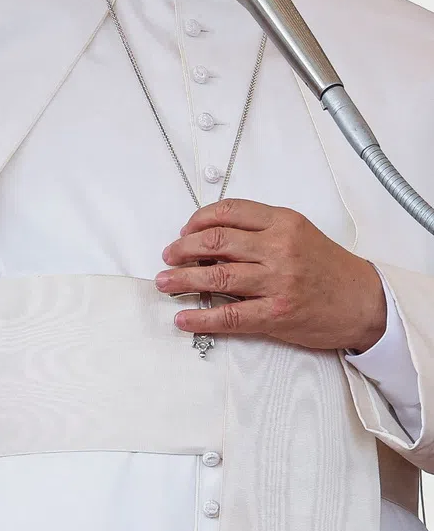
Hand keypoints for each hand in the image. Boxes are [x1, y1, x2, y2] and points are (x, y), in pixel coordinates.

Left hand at [155, 198, 386, 352]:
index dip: (197, 220)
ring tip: (165, 282)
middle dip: (182, 249)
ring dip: (182, 279)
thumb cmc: (328, 267)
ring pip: (216, 276)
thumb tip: (208, 239)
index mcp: (282, 223)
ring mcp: (277, 282)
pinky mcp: (276, 314)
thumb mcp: (297, 234)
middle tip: (168, 257)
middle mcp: (278, 248)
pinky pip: (230, 315)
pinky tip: (184, 318)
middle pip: (215, 242)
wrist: (366, 302)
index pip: (228, 211)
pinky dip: (201, 317)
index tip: (184, 231)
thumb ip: (258, 231)